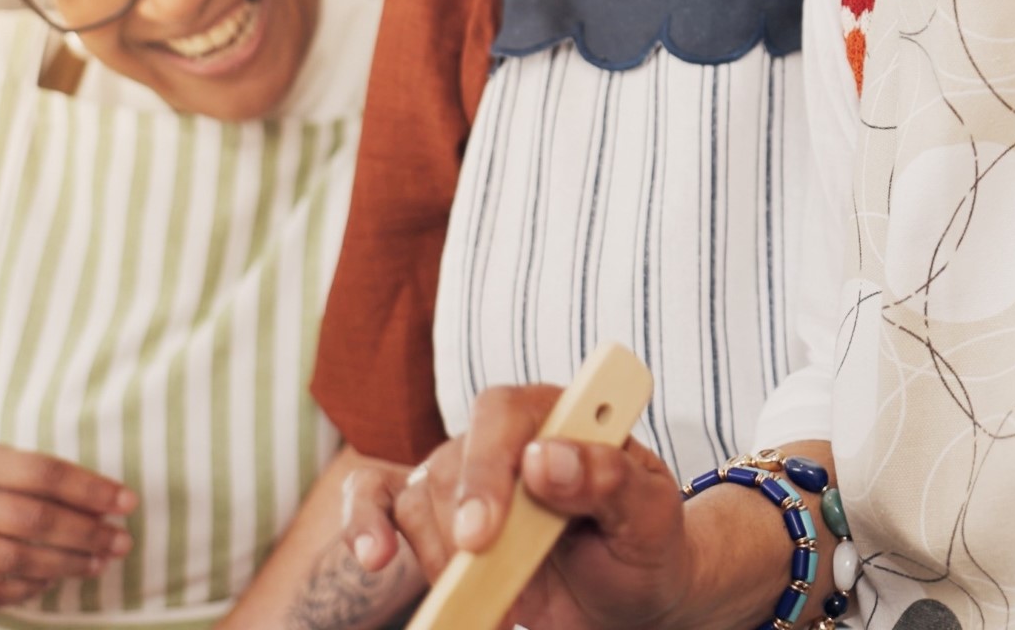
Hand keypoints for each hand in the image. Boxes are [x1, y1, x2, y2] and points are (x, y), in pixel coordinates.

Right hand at [0, 445, 134, 613]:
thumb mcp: (9, 474)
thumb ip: (54, 485)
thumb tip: (114, 505)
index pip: (43, 472)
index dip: (90, 488)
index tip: (129, 502)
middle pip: (31, 518)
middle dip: (85, 533)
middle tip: (121, 542)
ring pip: (12, 559)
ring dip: (64, 564)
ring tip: (97, 564)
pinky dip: (24, 590)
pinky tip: (49, 583)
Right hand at [380, 385, 694, 629]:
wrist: (629, 594)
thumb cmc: (644, 544)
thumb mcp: (650, 516)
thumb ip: (609, 480)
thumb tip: (544, 458)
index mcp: (561, 415)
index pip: (504, 414)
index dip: (486, 468)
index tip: (483, 534)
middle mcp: (506, 438)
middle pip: (453, 462)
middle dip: (460, 529)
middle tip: (481, 575)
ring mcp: (466, 476)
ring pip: (419, 498)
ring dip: (440, 557)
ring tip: (487, 600)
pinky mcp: (437, 518)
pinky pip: (379, 500)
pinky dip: (364, 524)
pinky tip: (375, 557)